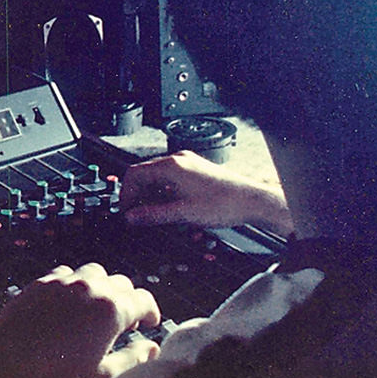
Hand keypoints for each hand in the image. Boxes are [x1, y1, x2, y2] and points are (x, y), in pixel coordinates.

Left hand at [0, 263, 160, 377]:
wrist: (9, 364)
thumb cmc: (56, 374)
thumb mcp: (103, 375)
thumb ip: (133, 359)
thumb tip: (152, 349)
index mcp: (111, 309)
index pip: (143, 299)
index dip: (151, 311)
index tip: (149, 322)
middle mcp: (90, 287)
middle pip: (121, 283)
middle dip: (128, 299)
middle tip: (126, 320)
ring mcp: (64, 282)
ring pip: (94, 272)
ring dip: (102, 286)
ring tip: (98, 307)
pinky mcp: (42, 282)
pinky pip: (66, 274)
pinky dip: (75, 284)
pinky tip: (70, 302)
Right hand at [116, 151, 292, 233]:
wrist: (251, 201)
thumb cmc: (223, 204)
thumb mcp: (182, 213)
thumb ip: (153, 215)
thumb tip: (132, 217)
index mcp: (171, 166)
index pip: (134, 174)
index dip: (126, 194)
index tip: (125, 211)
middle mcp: (178, 160)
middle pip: (144, 175)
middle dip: (137, 196)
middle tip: (136, 216)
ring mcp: (187, 164)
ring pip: (157, 178)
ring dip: (150, 196)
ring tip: (152, 216)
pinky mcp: (195, 172)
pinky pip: (170, 180)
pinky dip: (163, 193)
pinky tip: (168, 209)